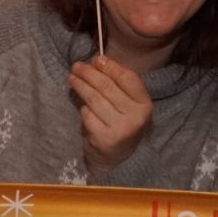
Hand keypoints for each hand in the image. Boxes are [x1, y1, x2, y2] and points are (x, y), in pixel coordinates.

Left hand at [68, 56, 152, 176]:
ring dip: (80, 85)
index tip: (97, 59)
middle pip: (107, 86)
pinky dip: (83, 108)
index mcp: (145, 105)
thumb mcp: (129, 103)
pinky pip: (87, 115)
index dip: (111, 66)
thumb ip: (118, 82)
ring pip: (94, 99)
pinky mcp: (103, 138)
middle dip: (89, 73)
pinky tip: (81, 104)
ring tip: (72, 78)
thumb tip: (97, 60)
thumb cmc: (122, 122)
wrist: (118, 157)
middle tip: (77, 66)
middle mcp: (135, 117)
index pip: (128, 78)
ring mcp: (119, 129)